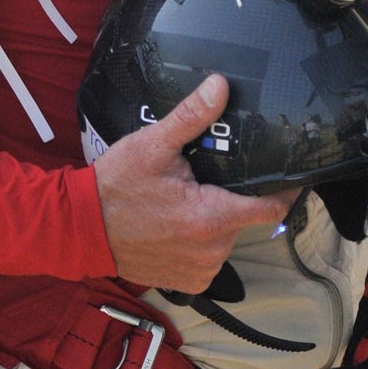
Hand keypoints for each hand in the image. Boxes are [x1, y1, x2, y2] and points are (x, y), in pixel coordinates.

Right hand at [92, 74, 289, 291]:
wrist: (78, 229)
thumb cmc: (114, 188)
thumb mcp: (153, 145)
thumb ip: (191, 117)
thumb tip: (220, 87)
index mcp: (211, 218)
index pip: (272, 208)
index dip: (285, 189)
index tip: (289, 174)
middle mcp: (211, 251)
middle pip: (245, 217)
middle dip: (233, 197)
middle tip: (207, 178)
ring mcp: (199, 270)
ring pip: (228, 237)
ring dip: (215, 220)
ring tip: (186, 200)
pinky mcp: (186, 282)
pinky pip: (209, 257)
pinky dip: (200, 242)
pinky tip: (178, 224)